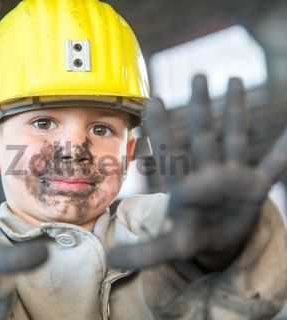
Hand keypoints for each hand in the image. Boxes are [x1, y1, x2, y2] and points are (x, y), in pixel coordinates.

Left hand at [109, 75, 286, 269]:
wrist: (215, 245)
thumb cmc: (188, 239)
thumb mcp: (168, 247)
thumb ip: (143, 253)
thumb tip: (112, 259)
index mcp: (183, 185)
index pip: (170, 151)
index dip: (162, 128)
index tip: (154, 100)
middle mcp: (206, 173)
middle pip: (202, 134)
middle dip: (200, 107)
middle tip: (198, 75)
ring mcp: (232, 176)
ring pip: (233, 137)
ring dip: (235, 111)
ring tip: (235, 80)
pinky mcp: (254, 188)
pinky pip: (271, 166)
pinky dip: (281, 152)